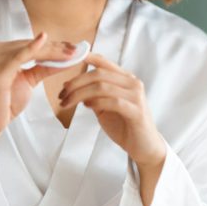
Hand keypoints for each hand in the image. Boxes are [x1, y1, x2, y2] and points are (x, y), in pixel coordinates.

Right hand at [0, 33, 73, 145]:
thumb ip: (43, 67)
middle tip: (75, 49)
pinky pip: (19, 57)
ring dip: (52, 51)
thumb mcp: (28, 80)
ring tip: (71, 53)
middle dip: (54, 47)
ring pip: (28, 50)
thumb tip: (64, 58)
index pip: (28, 44)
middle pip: (29, 45)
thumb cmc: (5, 103)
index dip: (50, 45)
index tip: (70, 46)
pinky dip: (33, 49)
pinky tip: (45, 41)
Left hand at [59, 54, 165, 168]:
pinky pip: (113, 102)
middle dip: (76, 82)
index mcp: (125, 79)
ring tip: (68, 102)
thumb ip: (93, 95)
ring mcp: (136, 96)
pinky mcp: (137, 111)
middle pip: (99, 74)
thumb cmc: (124, 126)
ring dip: (80, 94)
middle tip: (62, 93)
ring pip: (103, 87)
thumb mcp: (105, 107)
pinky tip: (87, 106)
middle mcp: (132, 83)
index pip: (105, 64)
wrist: (144, 147)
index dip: (88, 58)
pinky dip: (97, 102)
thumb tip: (72, 86)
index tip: (71, 58)